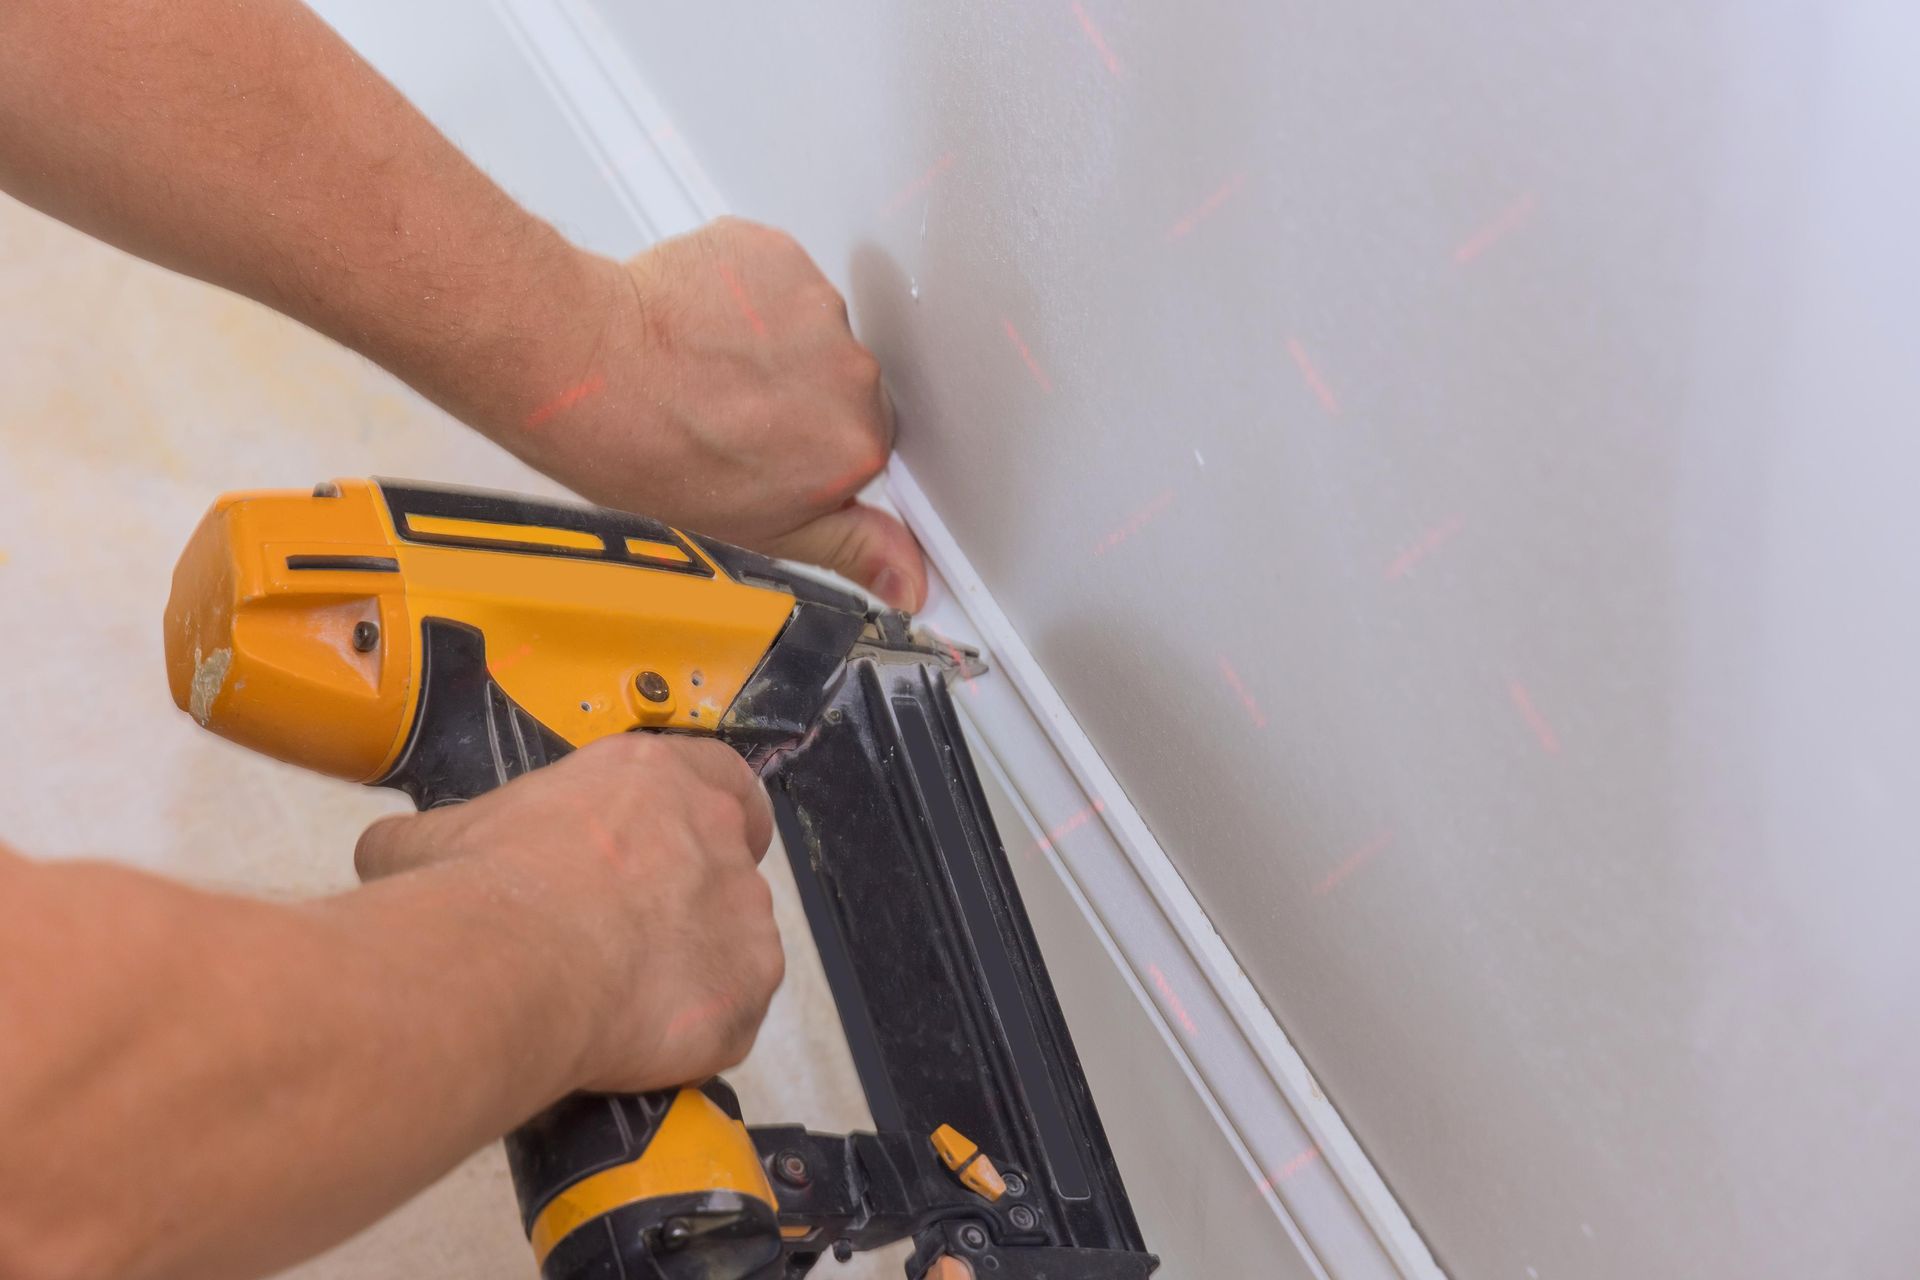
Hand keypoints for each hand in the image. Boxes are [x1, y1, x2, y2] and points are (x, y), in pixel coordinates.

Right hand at [353, 734, 783, 1092]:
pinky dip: (699, 1027)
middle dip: (692, 894)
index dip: (711, 809)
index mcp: (648, 776)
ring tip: (625, 1002)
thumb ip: (436, 836)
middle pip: (728, 858)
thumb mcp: (429, 839)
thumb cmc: (475, 888)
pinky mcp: (750, 981)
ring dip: (693, 964)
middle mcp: (712, 830)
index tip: (691, 843)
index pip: (717, 773)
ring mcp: (742, 906)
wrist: (510, 964)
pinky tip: (644, 1041)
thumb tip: (395, 852)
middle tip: (635, 936)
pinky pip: (735, 1008)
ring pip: (734, 937)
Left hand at [504, 217, 926, 610]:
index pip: (864, 442)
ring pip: (809, 326)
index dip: (813, 447)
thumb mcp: (764, 531)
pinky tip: (702, 323)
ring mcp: (815, 308)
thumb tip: (909, 580)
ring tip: (710, 366)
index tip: (774, 449)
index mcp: (857, 445)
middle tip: (734, 410)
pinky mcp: (777, 256)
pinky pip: (775, 275)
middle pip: (842, 381)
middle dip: (799, 394)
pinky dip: (744, 293)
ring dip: (770, 341)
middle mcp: (851, 372)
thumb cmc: (655, 452)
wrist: (589, 374)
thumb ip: (851, 549)